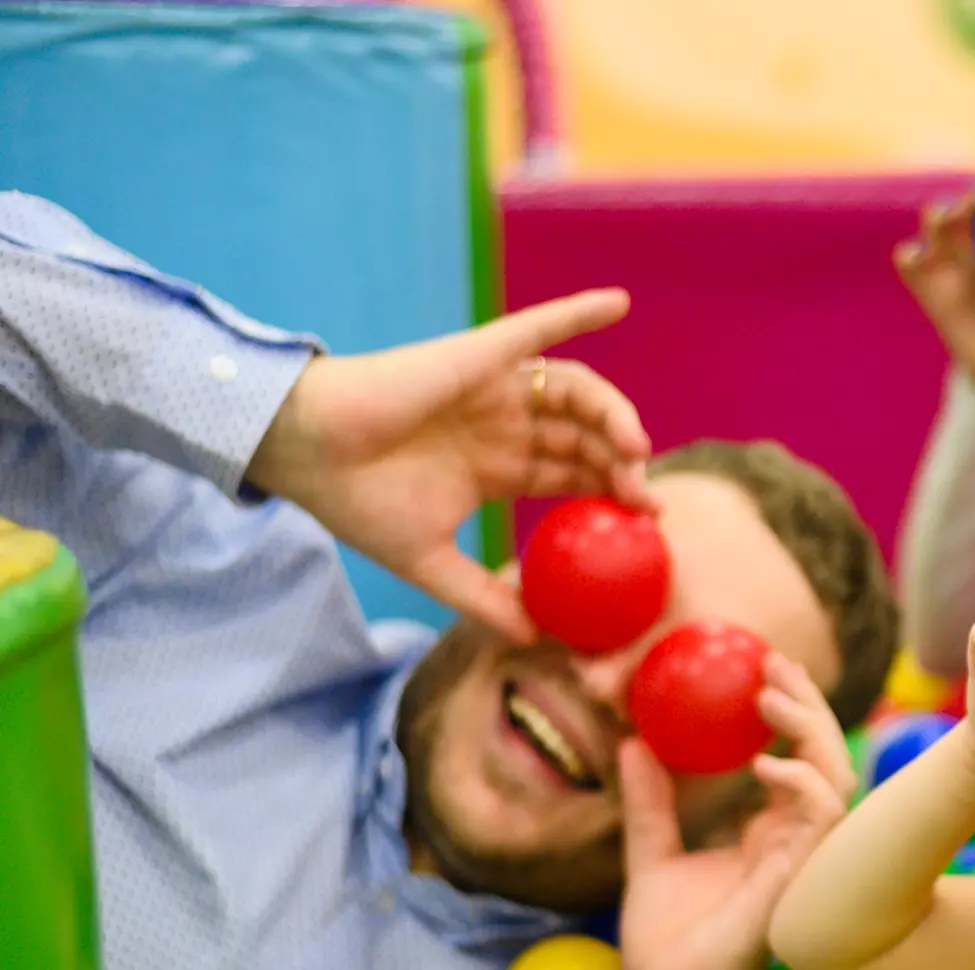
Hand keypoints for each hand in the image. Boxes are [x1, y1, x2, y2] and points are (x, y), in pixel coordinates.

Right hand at [245, 289, 653, 642]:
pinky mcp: (480, 356)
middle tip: (646, 500)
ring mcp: (495, 389)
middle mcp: (505, 426)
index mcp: (498, 468)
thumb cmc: (356, 503)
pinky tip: (617, 302)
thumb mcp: (429, 563)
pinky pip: (537, 327)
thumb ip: (482, 598)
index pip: (573, 476)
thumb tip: (533, 640)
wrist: (305, 456)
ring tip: (635, 448)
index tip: (648, 522)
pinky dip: (578, 312)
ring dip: (613, 415)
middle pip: (584, 439)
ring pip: (575, 395)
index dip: (612, 493)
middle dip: (621, 466)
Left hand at [616, 653, 853, 969]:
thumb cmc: (666, 943)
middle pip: (824, 756)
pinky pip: (823, 816)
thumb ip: (650, 801)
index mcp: (767, 834)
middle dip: (806, 704)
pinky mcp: (799, 877)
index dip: (788, 712)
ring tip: (769, 697)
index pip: (795, 759)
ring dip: (810, 729)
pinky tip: (763, 765)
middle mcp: (793, 841)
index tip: (758, 668)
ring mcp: (802, 859)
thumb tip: (631, 743)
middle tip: (772, 662)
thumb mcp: (650, 853)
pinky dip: (801, 782)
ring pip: (836, 775)